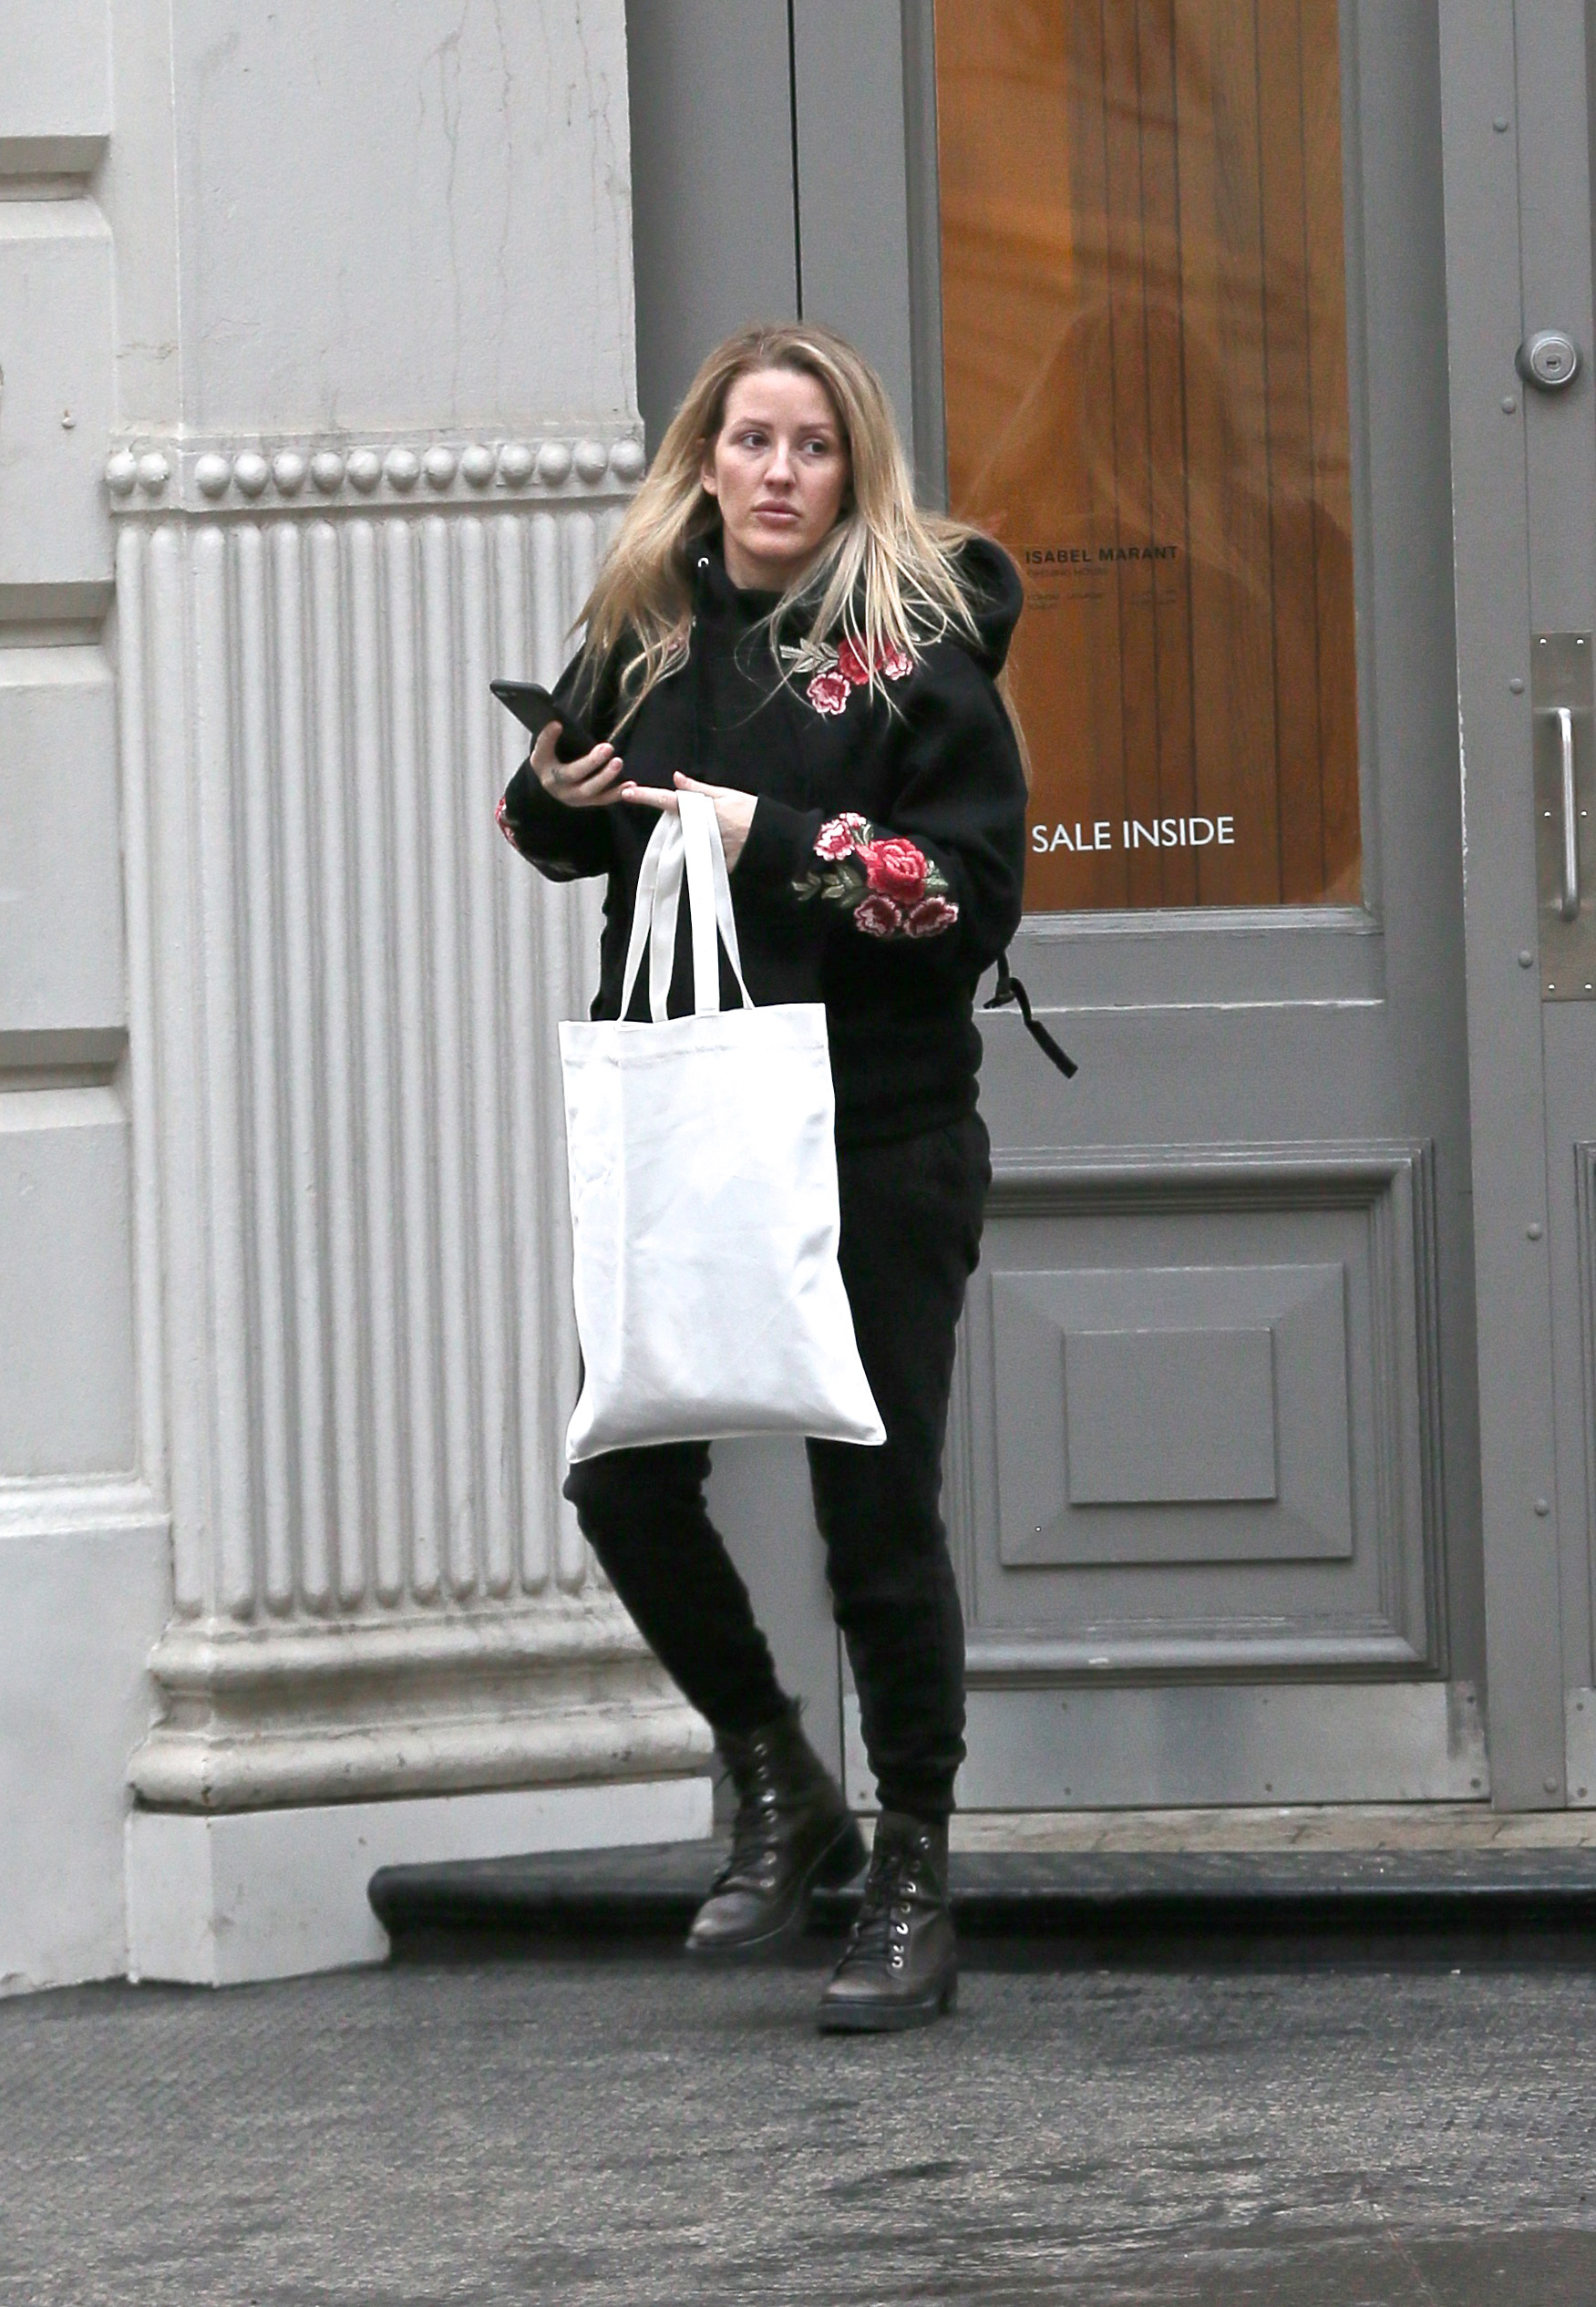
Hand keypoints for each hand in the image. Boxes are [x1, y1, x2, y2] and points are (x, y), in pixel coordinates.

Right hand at [531, 718, 625, 807]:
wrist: (552, 786)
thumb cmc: (549, 764)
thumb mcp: (543, 751)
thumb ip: (547, 738)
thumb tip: (556, 724)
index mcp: (550, 776)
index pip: (553, 760)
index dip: (553, 742)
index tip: (559, 725)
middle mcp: (562, 790)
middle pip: (576, 776)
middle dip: (593, 762)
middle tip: (607, 747)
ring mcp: (577, 799)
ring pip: (593, 791)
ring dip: (607, 777)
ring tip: (618, 762)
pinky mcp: (589, 803)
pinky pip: (604, 799)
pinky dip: (617, 793)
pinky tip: (631, 783)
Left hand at [616, 771, 756, 868]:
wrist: (774, 838)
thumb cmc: (751, 811)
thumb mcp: (726, 794)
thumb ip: (698, 789)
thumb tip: (676, 778)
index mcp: (701, 809)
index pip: (668, 800)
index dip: (646, 796)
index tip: (626, 793)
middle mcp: (699, 829)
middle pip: (676, 827)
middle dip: (683, 823)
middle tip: (708, 819)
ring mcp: (705, 848)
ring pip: (690, 844)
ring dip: (699, 838)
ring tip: (726, 831)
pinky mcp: (714, 865)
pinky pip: (705, 857)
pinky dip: (713, 851)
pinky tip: (729, 845)